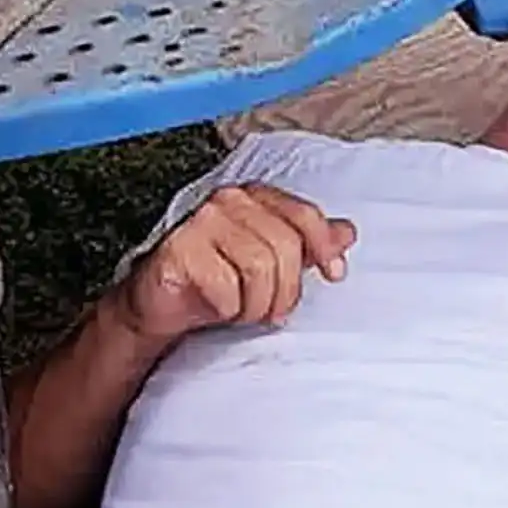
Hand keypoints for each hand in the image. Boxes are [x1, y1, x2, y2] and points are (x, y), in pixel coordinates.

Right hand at [115, 183, 355, 345]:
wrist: (160, 306)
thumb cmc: (215, 280)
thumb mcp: (270, 261)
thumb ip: (307, 243)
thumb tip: (347, 233)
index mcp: (254, 197)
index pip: (304, 214)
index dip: (324, 246)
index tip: (334, 274)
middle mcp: (229, 201)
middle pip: (285, 246)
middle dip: (285, 290)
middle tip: (274, 311)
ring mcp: (202, 222)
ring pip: (259, 267)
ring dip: (256, 303)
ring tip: (244, 310)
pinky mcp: (179, 250)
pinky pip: (226, 287)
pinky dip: (229, 308)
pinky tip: (218, 308)